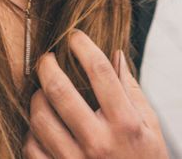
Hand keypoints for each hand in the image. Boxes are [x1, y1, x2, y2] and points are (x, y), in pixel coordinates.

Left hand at [24, 30, 167, 157]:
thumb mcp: (151, 130)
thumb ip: (132, 92)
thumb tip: (116, 54)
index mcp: (127, 125)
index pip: (100, 72)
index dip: (83, 46)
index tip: (74, 36)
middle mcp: (100, 142)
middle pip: (59, 90)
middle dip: (46, 66)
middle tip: (46, 59)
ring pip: (39, 117)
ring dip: (36, 99)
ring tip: (42, 94)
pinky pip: (31, 145)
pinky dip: (32, 132)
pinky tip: (41, 127)